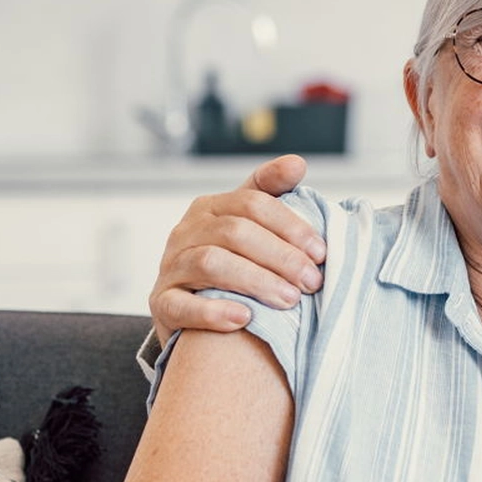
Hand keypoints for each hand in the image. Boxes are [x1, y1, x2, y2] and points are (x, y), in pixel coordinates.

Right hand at [149, 154, 325, 345]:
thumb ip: (271, 193)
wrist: (187, 307)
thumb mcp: (248, 223)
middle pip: (235, 233)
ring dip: (255, 281)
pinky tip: (244, 318)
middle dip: (280, 256)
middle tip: (312, 280)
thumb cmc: (229, 260)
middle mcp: (186, 231)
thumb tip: (297, 163)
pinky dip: (213, 312)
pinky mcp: (161, 304)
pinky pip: (181, 306)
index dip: (291, 226)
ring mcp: (171, 266)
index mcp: (211, 207)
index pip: (253, 204)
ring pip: (210, 264)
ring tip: (289, 300)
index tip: (321, 251)